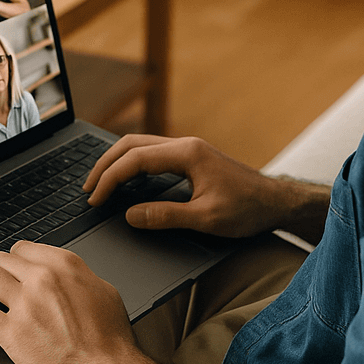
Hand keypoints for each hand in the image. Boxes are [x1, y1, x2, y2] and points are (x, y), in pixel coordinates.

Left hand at [0, 241, 145, 363]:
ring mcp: (24, 304)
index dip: (13, 256)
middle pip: (3, 260)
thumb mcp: (104, 292)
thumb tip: (67, 278)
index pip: (26, 248)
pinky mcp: (10, 333)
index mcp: (65, 265)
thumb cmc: (110, 340)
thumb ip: (80, 278)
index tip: (8, 262)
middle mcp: (42, 278)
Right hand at [83, 135, 289, 238]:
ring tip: (99, 185)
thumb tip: (130, 215)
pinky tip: (126, 183)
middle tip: (87, 190)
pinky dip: (132, 165)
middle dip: (105, 165)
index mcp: (187, 154)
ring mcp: (188, 149)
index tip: (94, 199)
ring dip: (117, 163)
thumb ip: (166, 216)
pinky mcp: (191, 158)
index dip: (110, 178)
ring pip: (141, 146)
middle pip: (132, 144)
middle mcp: (185, 145)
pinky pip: (152, 154)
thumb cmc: (247, 210)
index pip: (135, 159)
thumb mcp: (206, 219)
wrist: (276, 202)